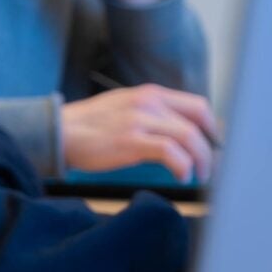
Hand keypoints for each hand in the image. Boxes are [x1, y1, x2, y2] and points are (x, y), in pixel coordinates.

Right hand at [61, 84, 220, 181]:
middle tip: (210, 169)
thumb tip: (178, 135)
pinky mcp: (131, 140)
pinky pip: (171, 152)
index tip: (213, 148)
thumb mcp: (125, 108)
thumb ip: (151, 114)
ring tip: (198, 176)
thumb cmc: (89, 127)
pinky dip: (183, 166)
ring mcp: (140, 119)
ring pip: (189, 137)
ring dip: (201, 161)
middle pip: (199, 122)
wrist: (58, 132)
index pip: (198, 106)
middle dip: (211, 149)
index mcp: (150, 94)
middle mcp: (149, 102)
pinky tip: (180, 177)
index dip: (213, 129)